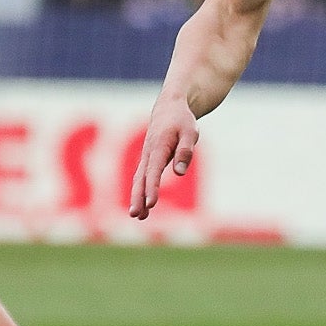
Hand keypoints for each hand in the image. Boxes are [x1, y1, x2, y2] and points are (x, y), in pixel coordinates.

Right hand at [129, 96, 198, 220]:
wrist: (169, 108)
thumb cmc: (182, 121)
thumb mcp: (190, 132)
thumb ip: (185, 152)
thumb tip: (179, 173)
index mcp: (159, 147)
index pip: (154, 171)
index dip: (152, 188)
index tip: (151, 203)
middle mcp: (149, 153)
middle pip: (141, 178)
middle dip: (138, 197)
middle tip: (136, 215)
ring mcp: (146, 157)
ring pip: (139, 180)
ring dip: (137, 197)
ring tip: (137, 216)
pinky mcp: (148, 160)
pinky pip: (142, 177)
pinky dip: (140, 191)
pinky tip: (142, 206)